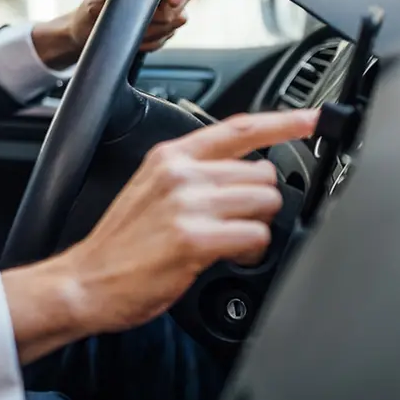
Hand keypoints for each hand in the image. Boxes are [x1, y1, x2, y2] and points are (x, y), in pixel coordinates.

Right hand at [2, 108, 318, 362]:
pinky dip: (251, 251)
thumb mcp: (151, 191)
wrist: (86, 281)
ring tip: (228, 244)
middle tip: (234, 225)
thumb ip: (194, 175)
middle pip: (263, 173)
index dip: (283, 122)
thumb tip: (243, 176)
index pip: (238, 128)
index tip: (314, 119)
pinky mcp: (195, 239)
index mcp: (170, 157)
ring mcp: (188, 204)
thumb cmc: (121, 245)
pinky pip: (256, 235)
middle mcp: (181, 173)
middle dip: (259, 203)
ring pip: (265, 202)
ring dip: (257, 227)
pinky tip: (228, 257)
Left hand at [31, 0, 199, 68]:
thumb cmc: (88, 13)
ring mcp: (165, 1)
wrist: (85, 34)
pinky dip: (152, 41)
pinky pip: (170, 34)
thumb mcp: (97, 1)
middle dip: (164, 14)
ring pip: (179, 18)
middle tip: (141, 23)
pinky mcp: (166, 22)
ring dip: (155, 30)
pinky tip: (134, 38)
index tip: (172, 0)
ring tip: (129, 30)